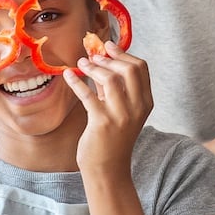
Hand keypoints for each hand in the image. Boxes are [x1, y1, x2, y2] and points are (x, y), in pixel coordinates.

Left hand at [63, 44, 152, 175]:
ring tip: (81, 63)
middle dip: (109, 58)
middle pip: (129, 70)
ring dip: (93, 67)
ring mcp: (120, 115)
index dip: (123, 54)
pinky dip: (76, 81)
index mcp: (145, 102)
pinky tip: (68, 75)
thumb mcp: (121, 111)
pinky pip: (87, 94)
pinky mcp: (101, 122)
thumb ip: (115, 88)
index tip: (108, 46)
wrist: (108, 168)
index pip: (141, 68)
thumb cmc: (113, 138)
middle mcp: (137, 107)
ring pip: (110, 78)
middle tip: (93, 54)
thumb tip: (100, 60)